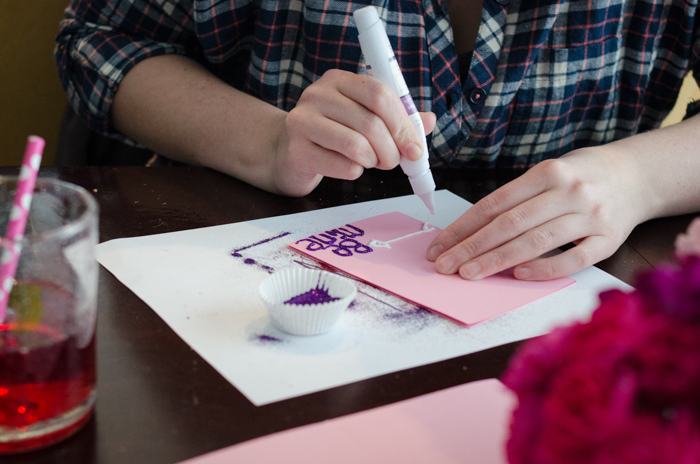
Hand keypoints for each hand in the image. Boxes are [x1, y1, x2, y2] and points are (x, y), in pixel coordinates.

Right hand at [271, 69, 435, 195]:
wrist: (288, 153)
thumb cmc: (331, 135)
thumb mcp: (363, 118)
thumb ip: (396, 118)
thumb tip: (428, 122)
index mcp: (339, 81)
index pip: (379, 94)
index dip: (403, 123)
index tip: (415, 147)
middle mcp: (318, 95)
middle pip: (371, 122)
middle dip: (392, 149)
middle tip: (393, 161)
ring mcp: (303, 121)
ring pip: (357, 145)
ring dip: (374, 161)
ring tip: (370, 162)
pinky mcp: (297, 151)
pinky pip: (343, 166)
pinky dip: (355, 172)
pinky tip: (348, 167)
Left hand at [426, 148, 649, 279]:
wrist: (638, 175)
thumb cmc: (580, 177)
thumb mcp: (548, 174)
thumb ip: (517, 199)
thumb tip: (471, 233)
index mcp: (547, 172)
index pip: (494, 204)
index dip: (463, 227)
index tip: (439, 246)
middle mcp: (569, 191)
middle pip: (510, 224)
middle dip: (472, 247)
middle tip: (445, 266)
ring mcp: (591, 215)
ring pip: (536, 241)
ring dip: (498, 260)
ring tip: (470, 274)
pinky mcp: (610, 239)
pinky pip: (573, 258)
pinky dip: (545, 268)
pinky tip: (519, 275)